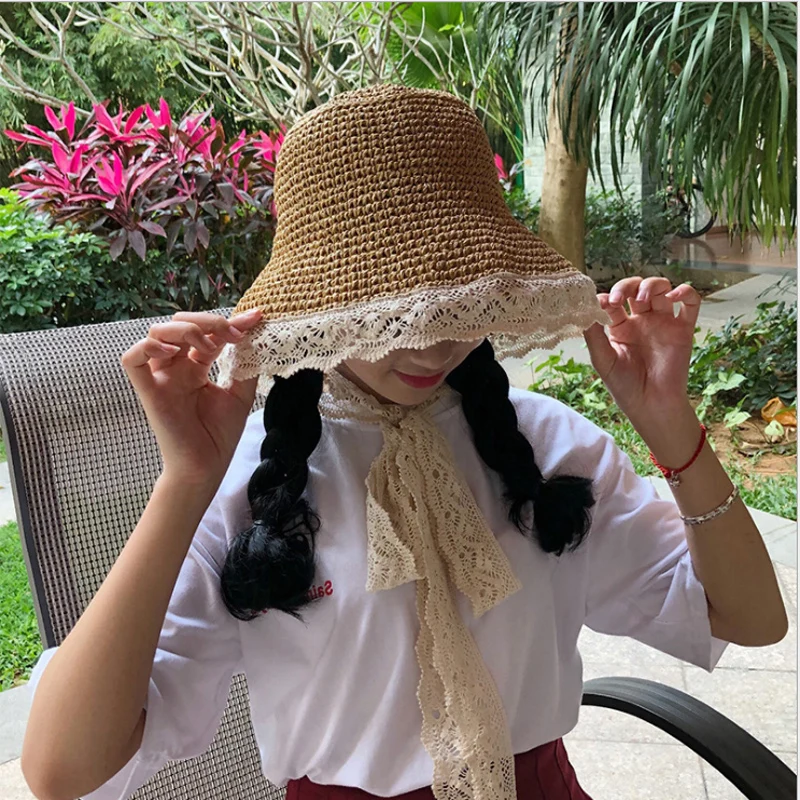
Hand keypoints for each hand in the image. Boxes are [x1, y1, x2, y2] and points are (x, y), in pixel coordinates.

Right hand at [121, 309, 262, 484]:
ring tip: (209, 347)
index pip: (209, 334)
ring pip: (157, 333)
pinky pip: (132, 360)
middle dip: (208, 321)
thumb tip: (254, 335)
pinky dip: (147, 346)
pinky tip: (172, 350)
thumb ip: (246, 364)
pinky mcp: (148, 392)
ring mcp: (161, 378)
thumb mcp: (241, 394)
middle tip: (232, 334)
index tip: (256, 318)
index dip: (231, 323)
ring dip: (186, 330)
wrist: (207, 467)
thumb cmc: (219, 435)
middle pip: (180, 324)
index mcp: (196, 368)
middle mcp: (175, 368)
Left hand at [583, 276, 700, 425]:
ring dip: (651, 285)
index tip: (602, 302)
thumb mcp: (602, 360)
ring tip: (642, 297)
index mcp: (620, 326)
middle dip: (627, 286)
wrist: (651, 404)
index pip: (613, 301)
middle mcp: (641, 321)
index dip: (608, 296)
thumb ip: (593, 335)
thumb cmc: (625, 386)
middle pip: (636, 289)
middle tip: (619, 297)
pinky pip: (691, 303)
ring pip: (661, 289)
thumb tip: (586, 309)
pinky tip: (673, 295)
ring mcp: (663, 322)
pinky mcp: (683, 328)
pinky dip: (685, 292)